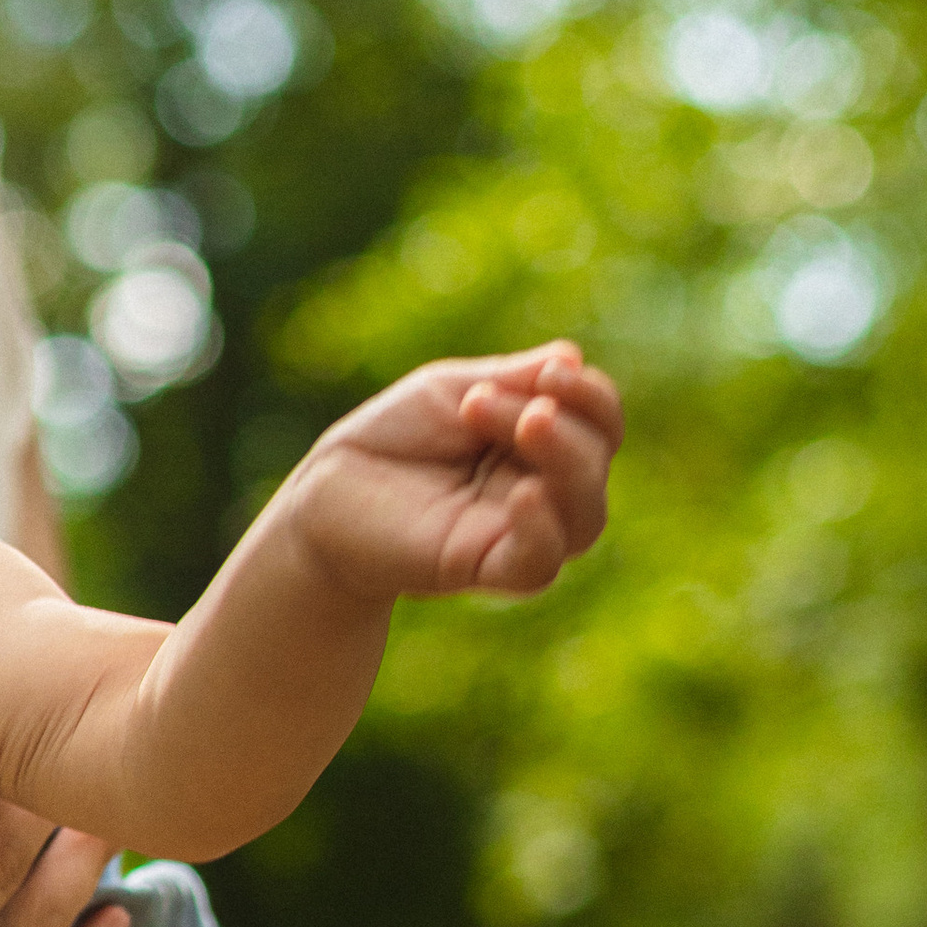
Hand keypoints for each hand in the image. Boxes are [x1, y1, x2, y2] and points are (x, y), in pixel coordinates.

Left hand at [301, 341, 619, 603]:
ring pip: (585, 518)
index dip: (591, 395)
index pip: (600, 423)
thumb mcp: (452, 390)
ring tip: (528, 422)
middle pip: (596, 464)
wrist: (325, 493)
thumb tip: (573, 356)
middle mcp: (541, 491)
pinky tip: (524, 493)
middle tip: (486, 400)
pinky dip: (544, 530)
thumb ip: (512, 379)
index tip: (551, 370)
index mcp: (540, 444)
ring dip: (567, 462)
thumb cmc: (392, 438)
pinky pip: (540, 564)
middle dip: (564, 421)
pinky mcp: (483, 569)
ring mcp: (516, 534)